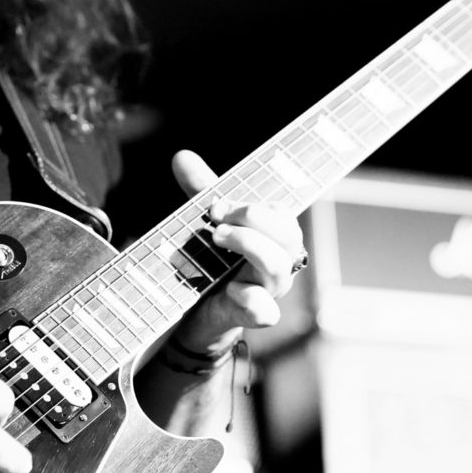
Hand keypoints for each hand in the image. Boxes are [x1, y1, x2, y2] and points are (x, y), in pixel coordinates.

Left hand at [165, 150, 307, 356]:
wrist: (192, 312)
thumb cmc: (209, 264)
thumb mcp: (205, 225)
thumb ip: (198, 191)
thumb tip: (182, 156)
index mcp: (271, 239)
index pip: (282, 215)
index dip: (252, 206)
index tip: (215, 205)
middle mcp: (276, 264)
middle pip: (289, 236)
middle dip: (254, 219)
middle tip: (216, 221)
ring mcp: (267, 292)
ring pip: (278, 267)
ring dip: (248, 245)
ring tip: (216, 239)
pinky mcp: (250, 316)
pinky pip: (266, 312)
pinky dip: (252, 299)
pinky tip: (231, 289)